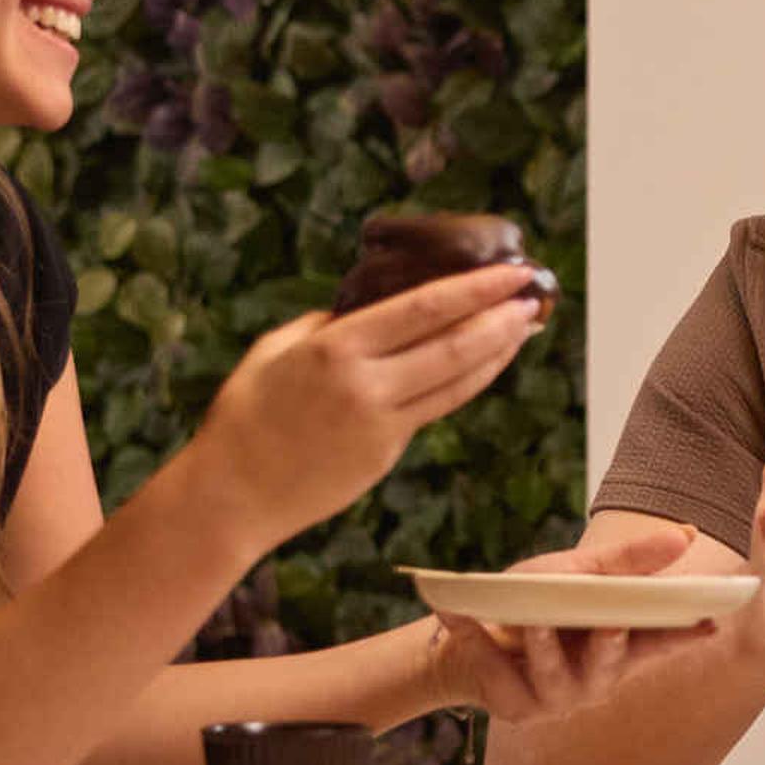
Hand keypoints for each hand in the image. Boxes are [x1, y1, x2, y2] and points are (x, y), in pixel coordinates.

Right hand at [188, 262, 548, 541]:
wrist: (230, 494)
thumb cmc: (244, 416)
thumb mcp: (276, 348)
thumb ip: (325, 325)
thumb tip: (366, 307)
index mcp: (336, 347)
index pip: (423, 308)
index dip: (475, 288)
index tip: (510, 270)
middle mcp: (365, 384)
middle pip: (453, 343)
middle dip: (501, 315)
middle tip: (535, 292)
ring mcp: (380, 423)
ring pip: (456, 380)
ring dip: (498, 350)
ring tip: (526, 325)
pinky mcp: (385, 453)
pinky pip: (438, 408)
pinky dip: (470, 382)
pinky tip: (489, 364)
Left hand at [428, 519, 710, 724]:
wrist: (475, 639)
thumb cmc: (539, 605)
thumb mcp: (582, 573)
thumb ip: (629, 562)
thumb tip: (684, 534)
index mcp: (617, 650)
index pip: (658, 643)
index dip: (683, 636)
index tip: (709, 624)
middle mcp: (593, 681)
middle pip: (608, 665)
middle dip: (610, 646)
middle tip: (612, 623)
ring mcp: (553, 697)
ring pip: (553, 674)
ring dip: (543, 647)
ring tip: (533, 622)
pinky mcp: (512, 705)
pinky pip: (494, 671)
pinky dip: (475, 642)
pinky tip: (459, 617)